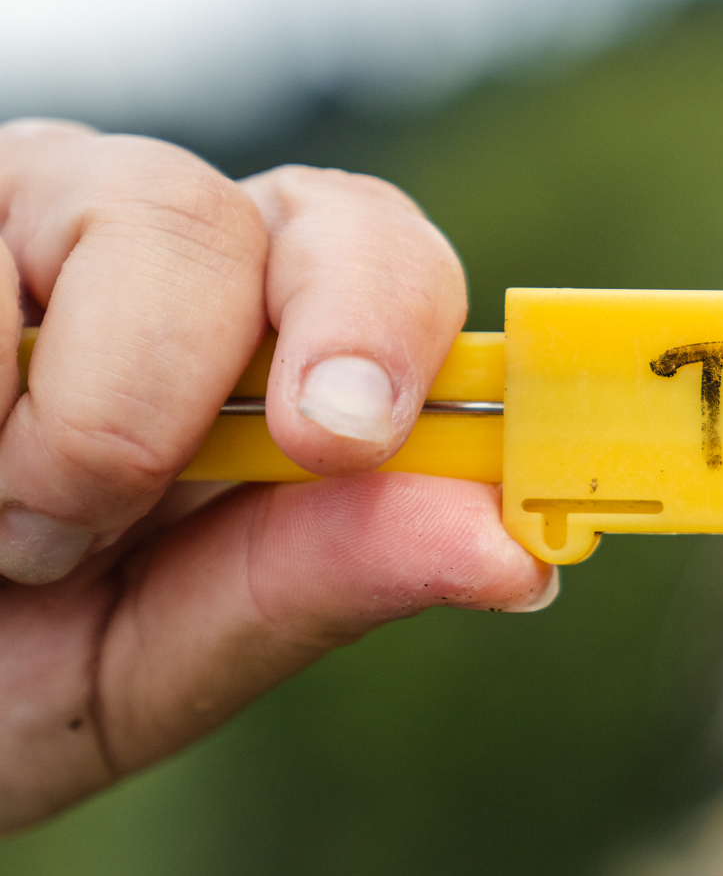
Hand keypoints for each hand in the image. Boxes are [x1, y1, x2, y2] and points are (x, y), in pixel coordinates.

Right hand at [0, 120, 554, 833]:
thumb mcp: (149, 665)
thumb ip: (313, 588)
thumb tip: (518, 551)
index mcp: (253, 340)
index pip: (378, 256)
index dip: (387, 325)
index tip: (345, 440)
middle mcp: (145, 243)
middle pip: (248, 218)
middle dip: (194, 373)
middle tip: (105, 507)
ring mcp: (15, 210)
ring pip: (121, 217)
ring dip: (61, 417)